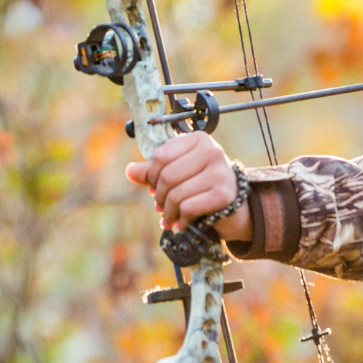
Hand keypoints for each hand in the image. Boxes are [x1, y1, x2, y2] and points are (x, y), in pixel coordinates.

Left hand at [125, 132, 251, 240]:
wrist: (232, 203)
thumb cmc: (202, 183)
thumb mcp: (178, 171)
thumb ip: (153, 170)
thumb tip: (130, 171)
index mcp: (198, 139)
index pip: (161, 156)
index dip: (151, 176)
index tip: (152, 188)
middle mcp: (212, 151)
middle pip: (167, 176)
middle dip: (159, 197)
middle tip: (159, 207)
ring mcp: (220, 172)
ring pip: (177, 195)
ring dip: (168, 212)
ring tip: (169, 218)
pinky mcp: (224, 194)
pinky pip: (189, 208)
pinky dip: (182, 219)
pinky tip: (182, 222)